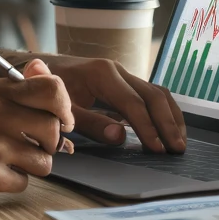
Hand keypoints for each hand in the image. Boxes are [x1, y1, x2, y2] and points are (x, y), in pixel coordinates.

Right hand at [0, 60, 74, 209]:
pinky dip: (12, 182)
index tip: (62, 120)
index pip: (50, 89)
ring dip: (32, 165)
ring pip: (44, 160)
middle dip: (50, 142)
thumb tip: (45, 71)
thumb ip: (7, 88)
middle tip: (33, 147)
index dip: (64, 107)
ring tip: (9, 161)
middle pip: (53, 128)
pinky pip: (24, 182)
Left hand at [37, 54, 186, 152]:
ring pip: (157, 93)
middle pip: (153, 95)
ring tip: (179, 142)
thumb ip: (89, 123)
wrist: (38, 70)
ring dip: (171, 117)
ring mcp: (123, 75)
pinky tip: (169, 130)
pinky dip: (164, 113)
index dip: (147, 127)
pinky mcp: (125, 83)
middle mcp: (118, 70)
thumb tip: (120, 136)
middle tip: (177, 149)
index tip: (157, 149)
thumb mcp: (62, 110)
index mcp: (102, 74)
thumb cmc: (48, 92)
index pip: (133, 103)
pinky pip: (151, 95)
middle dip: (167, 123)